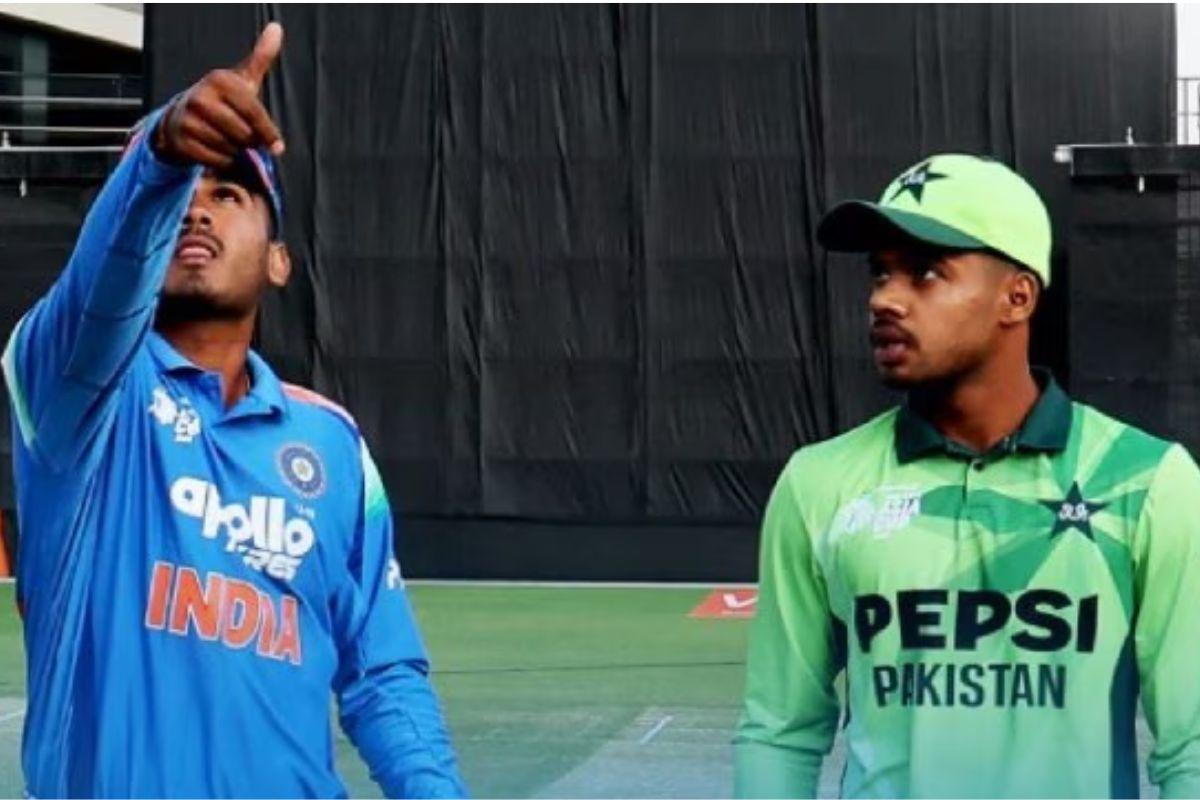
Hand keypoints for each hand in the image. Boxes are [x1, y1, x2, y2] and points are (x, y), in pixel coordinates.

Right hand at [153, 22, 285, 166]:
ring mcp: (188, 119)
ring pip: (231, 148)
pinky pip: (218, 160)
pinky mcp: (182, 141)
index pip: (254, 113)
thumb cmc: (223, 99)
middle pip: (245, 134)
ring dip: (236, 150)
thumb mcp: (242, 79)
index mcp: (220, 80)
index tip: (278, 148)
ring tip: (227, 137)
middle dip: (250, 141)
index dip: (269, 133)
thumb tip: (277, 29)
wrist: (182, 116)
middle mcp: (201, 97)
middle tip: (244, 135)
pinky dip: (223, 159)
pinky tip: (216, 147)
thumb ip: (261, 57)